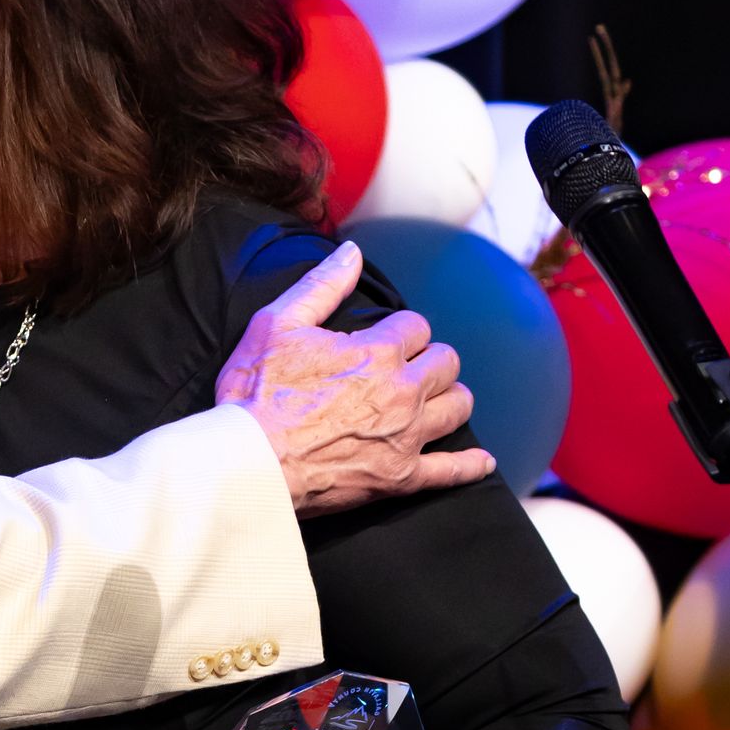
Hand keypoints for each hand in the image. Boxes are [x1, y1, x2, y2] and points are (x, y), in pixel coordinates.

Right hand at [215, 242, 492, 515]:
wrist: (248, 462)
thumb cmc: (255, 391)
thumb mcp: (276, 324)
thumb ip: (321, 285)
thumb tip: (352, 252)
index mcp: (376, 352)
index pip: (417, 326)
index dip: (402, 329)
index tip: (384, 338)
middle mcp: (402, 392)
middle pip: (447, 363)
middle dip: (432, 358)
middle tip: (410, 365)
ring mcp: (406, 437)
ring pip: (456, 407)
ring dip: (450, 396)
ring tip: (434, 397)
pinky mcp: (401, 477)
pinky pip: (452, 470)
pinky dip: (470, 464)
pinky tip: (481, 459)